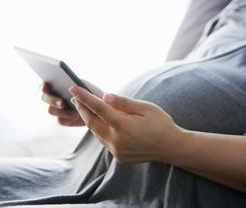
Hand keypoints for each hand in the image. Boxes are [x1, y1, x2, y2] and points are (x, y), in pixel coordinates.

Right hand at [41, 80, 103, 126]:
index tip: (47, 85)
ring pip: (51, 110)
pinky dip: (68, 119)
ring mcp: (60, 109)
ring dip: (62, 111)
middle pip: (45, 98)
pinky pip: (61, 121)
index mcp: (59, 84)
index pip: (44, 84)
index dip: (43, 85)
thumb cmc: (97, 95)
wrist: (106, 110)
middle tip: (63, 102)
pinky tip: (77, 118)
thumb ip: (82, 88)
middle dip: (52, 100)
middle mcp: (56, 96)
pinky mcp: (65, 119)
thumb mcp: (92, 89)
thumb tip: (73, 88)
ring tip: (75, 111)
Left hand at [69, 86, 183, 162]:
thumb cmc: (161, 124)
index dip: (84, 96)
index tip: (73, 88)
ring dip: (91, 120)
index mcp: (123, 125)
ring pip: (96, 133)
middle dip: (82, 109)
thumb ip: (123, 102)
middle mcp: (116, 140)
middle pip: (91, 122)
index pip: (98, 107)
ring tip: (87, 108)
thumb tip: (105, 96)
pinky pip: (105, 141)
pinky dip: (101, 130)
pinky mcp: (119, 157)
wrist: (171, 147)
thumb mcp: (145, 108)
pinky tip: (103, 123)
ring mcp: (117, 151)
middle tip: (76, 98)